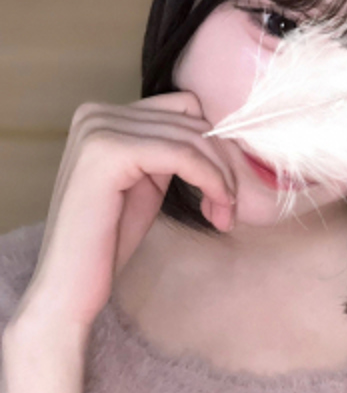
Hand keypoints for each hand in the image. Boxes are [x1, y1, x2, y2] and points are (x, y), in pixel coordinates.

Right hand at [10, 91, 236, 333]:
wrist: (70, 284)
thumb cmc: (109, 240)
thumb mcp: (147, 182)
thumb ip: (171, 151)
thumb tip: (223, 137)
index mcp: (105, 116)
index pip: (185, 108)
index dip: (215, 146)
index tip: (227, 187)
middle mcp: (97, 114)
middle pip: (192, 119)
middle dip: (223, 163)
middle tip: (231, 207)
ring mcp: (99, 129)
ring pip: (192, 137)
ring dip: (221, 176)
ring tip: (225, 213)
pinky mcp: (108, 152)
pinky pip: (181, 155)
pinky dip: (210, 180)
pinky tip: (216, 208)